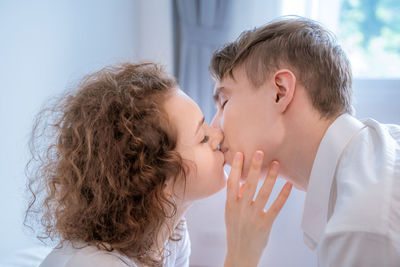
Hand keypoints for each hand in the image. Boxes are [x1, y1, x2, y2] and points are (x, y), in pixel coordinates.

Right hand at [224, 151, 291, 266]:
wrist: (240, 254)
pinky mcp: (265, 224)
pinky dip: (283, 195)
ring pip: (264, 193)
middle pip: (249, 184)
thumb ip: (236, 198)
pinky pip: (276, 207)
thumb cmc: (235, 231)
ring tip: (276, 164)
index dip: (235, 168)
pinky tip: (288, 185)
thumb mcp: (231, 214)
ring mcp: (253, 216)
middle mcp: (241, 209)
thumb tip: (244, 183)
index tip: (240, 154)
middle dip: (255, 167)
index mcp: (230, 205)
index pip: (232, 182)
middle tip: (260, 152)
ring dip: (271, 177)